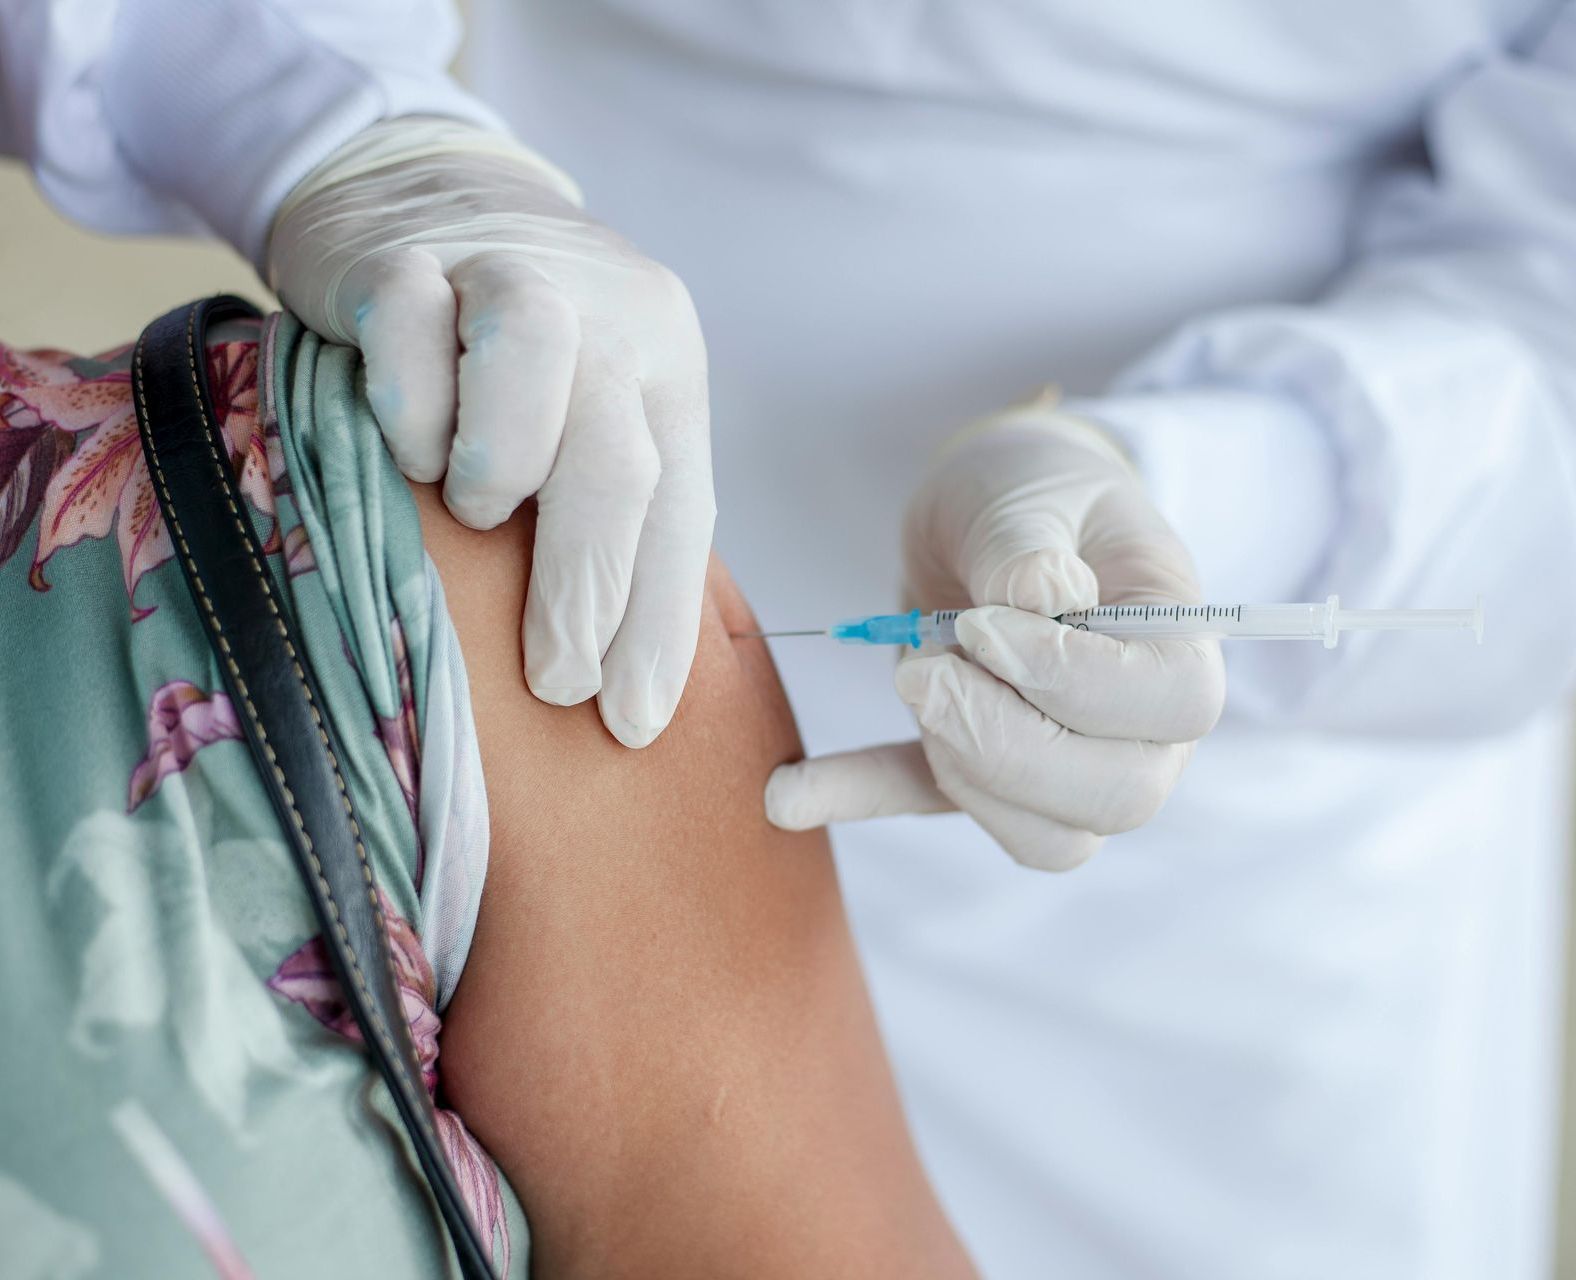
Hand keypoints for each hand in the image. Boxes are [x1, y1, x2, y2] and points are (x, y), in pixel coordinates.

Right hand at [266, 117, 713, 747]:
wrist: (419, 185)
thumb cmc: (508, 351)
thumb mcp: (588, 411)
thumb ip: (611, 506)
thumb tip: (617, 675)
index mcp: (665, 364)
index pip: (681, 508)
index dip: (660, 624)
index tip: (635, 722)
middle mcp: (607, 313)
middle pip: (618, 457)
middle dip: (590, 590)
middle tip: (556, 681)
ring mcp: (506, 270)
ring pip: (531, 364)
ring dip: (503, 468)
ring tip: (476, 514)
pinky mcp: (402, 256)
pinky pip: (410, 331)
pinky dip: (410, 407)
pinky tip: (407, 444)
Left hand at [765, 400, 1224, 869]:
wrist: (999, 511)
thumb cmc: (1035, 490)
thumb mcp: (1028, 491)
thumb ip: (1029, 545)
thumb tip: (1039, 601)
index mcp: (1176, 641)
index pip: (1176, 704)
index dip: (1079, 681)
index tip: (985, 625)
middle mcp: (1143, 726)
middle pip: (1116, 795)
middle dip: (1006, 743)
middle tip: (923, 669)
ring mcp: (1071, 764)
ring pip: (1046, 837)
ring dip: (959, 771)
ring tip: (909, 675)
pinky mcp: (984, 772)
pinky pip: (934, 807)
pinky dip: (862, 798)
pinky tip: (788, 794)